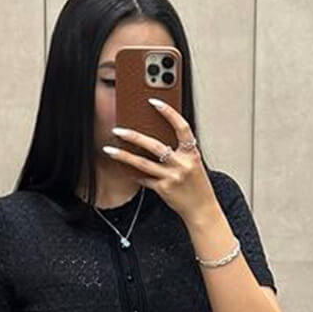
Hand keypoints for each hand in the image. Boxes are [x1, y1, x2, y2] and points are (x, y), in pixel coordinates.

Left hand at [104, 99, 217, 225]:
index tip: (154, 101)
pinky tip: (125, 169)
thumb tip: (156, 138)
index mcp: (192, 153)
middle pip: (155, 146)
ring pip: (143, 164)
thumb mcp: (194, 163)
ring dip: (124, 156)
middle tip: (118, 130)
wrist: (202, 209)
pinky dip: (135, 173)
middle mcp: (182, 164)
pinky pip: (144, 179)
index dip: (169, 113)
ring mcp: (172, 177)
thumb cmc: (197, 185)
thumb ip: (180, 151)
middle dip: (134, 137)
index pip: (182, 127)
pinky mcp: (164, 189)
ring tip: (109, 149)